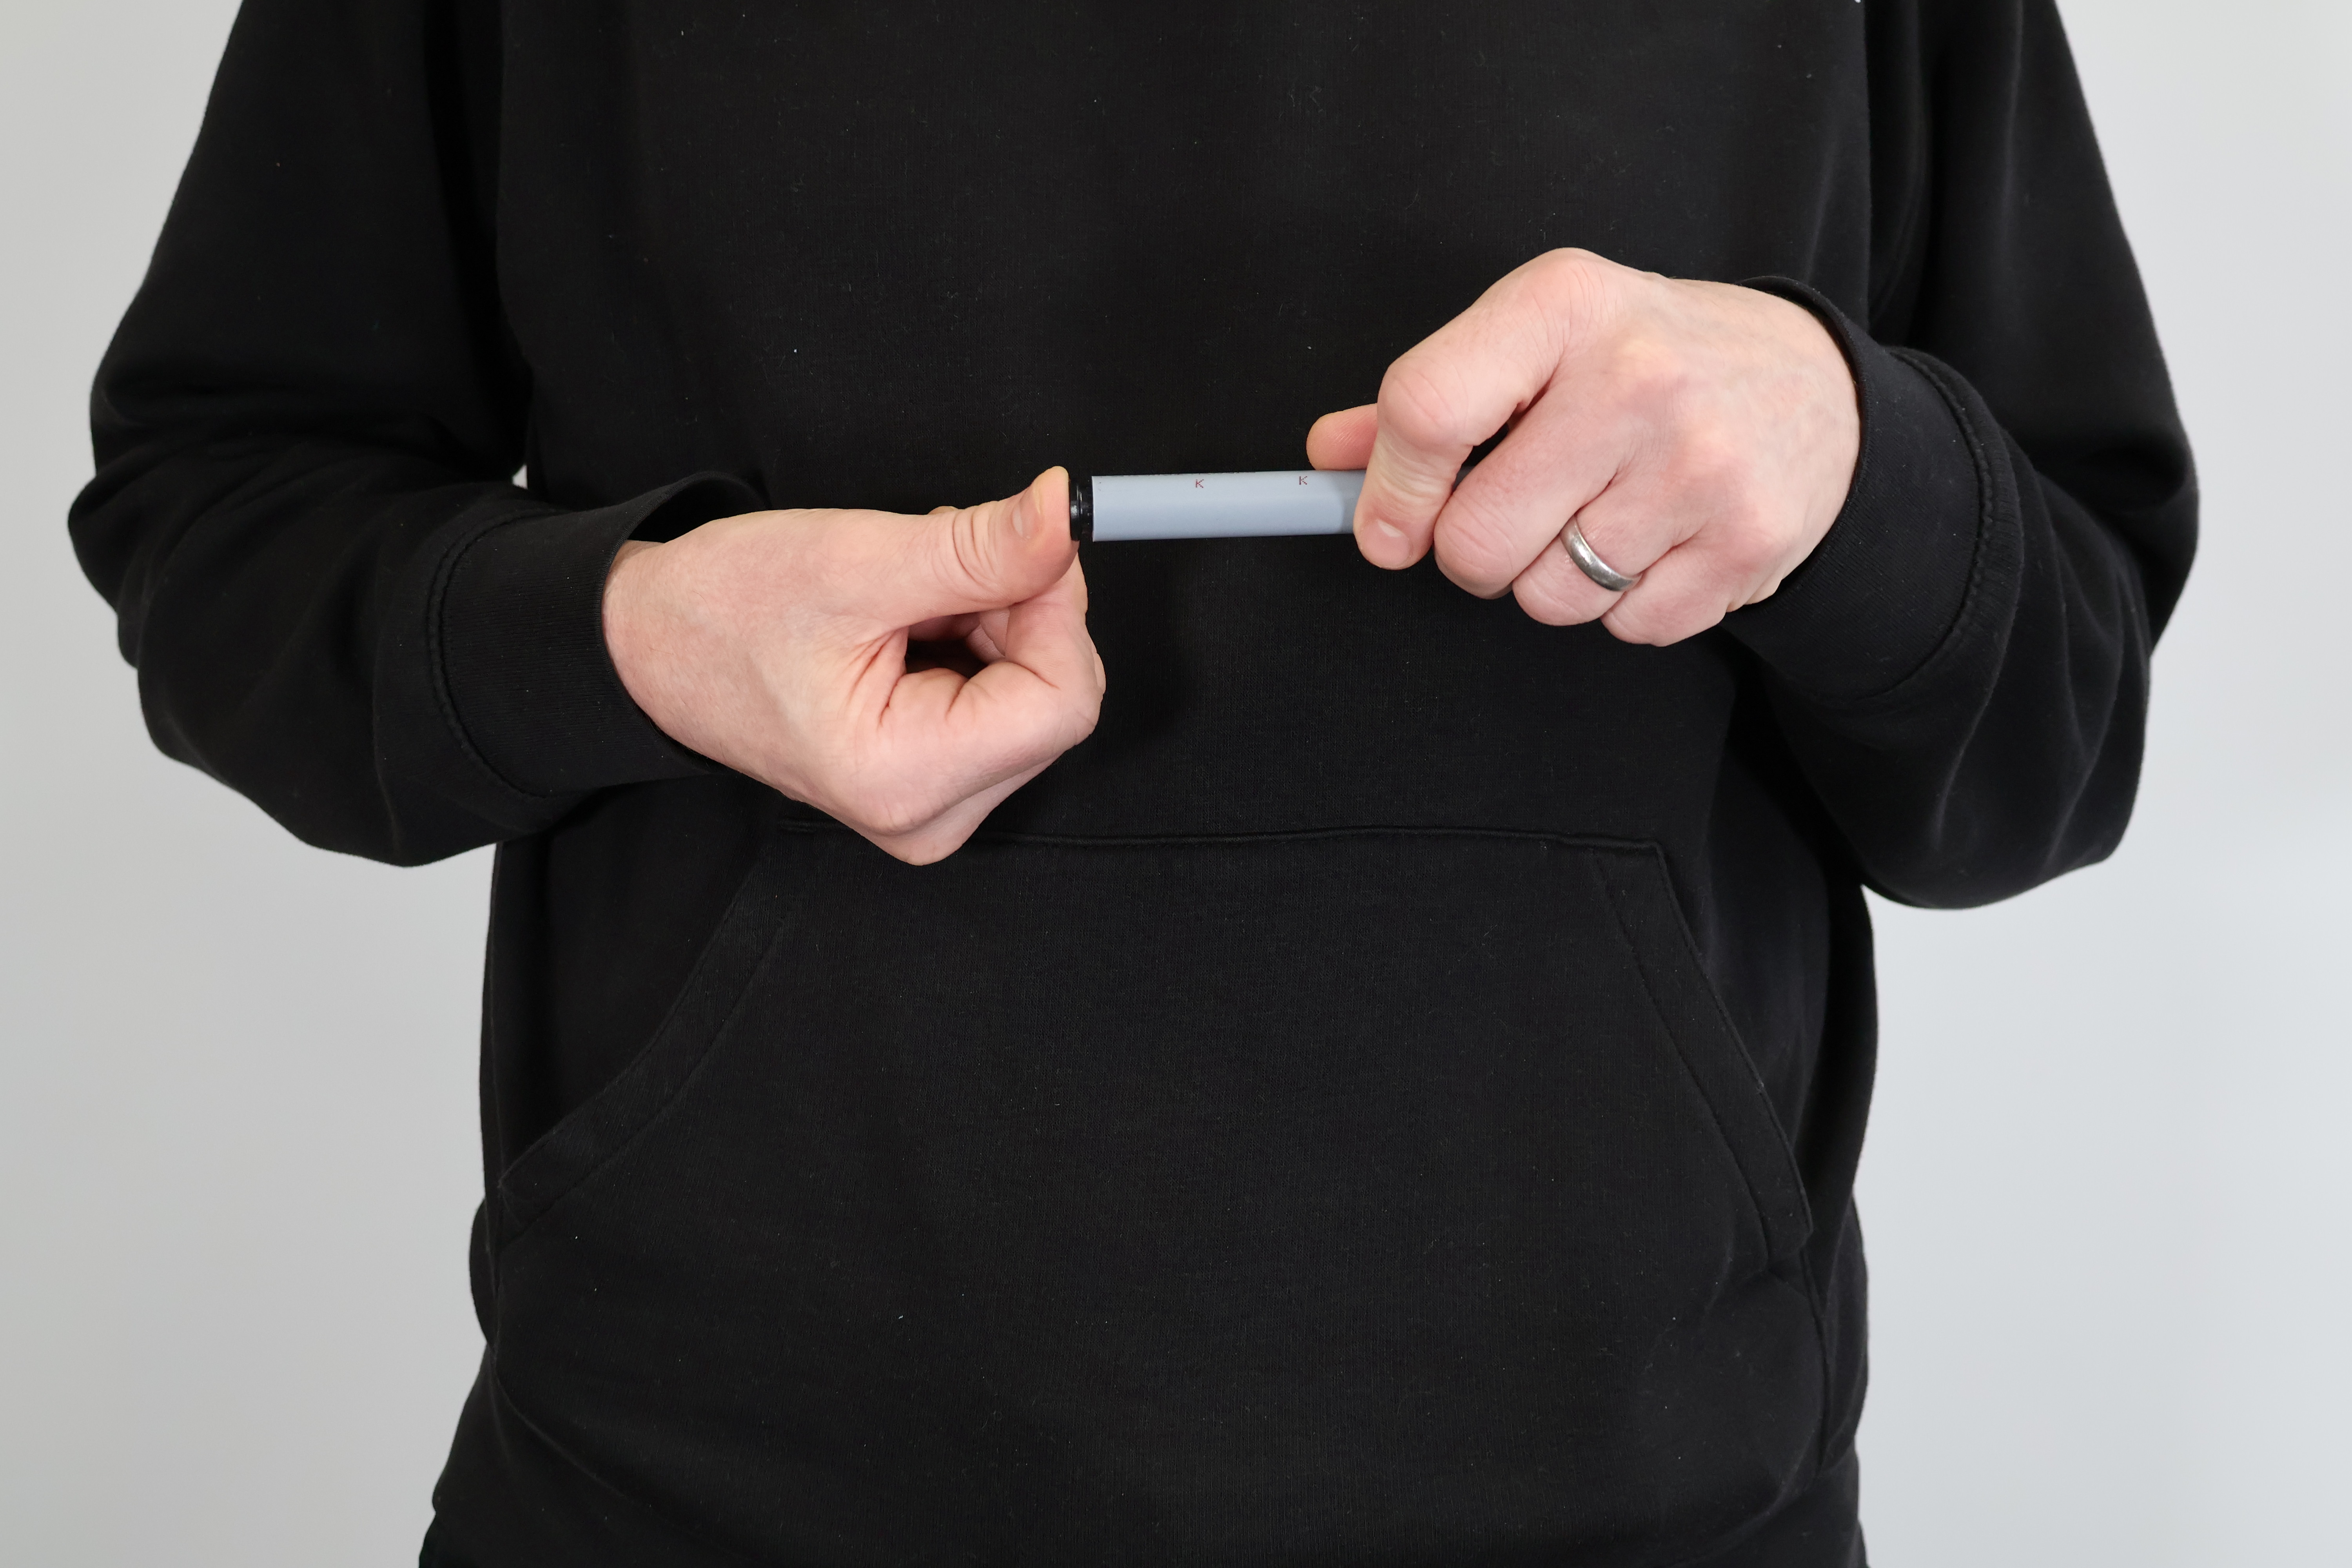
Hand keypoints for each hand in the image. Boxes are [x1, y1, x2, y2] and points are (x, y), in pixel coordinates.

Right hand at [602, 468, 1101, 863]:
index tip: (1015, 547)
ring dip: (993, 622)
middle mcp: (927, 817)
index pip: (1063, 701)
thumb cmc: (726, 611)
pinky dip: (977, 643)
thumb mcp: (855, 562)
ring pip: (1037, 696)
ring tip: (906, 601)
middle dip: (1015, 613)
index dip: (1055, 608)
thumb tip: (1065, 519)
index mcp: (902, 779)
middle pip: (1055, 700)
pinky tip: (913, 625)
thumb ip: (978, 549)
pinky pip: (1008, 702)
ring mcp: (934, 808)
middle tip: (932, 574)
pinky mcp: (935, 784)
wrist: (655, 645)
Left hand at [1307, 249, 1859, 643]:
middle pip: (1477, 538)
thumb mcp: (1540, 339)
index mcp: (1564, 306)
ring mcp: (1699, 465)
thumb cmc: (1649, 357)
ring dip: (1554, 579)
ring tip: (1603, 513)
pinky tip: (1658, 539)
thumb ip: (1430, 398)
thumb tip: (1329, 456)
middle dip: (1476, 551)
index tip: (1390, 525)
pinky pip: (1624, 627)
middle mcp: (1637, 379)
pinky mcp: (1746, 542)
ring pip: (1546, 597)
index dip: (1391, 490)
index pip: (1427, 411)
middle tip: (1521, 513)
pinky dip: (1625, 604)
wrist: (1812, 383)